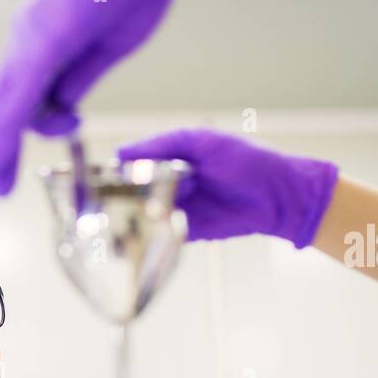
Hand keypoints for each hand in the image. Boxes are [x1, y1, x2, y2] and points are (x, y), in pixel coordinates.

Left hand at [0, 0, 218, 195]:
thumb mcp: (106, 49)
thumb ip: (80, 79)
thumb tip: (64, 109)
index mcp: (44, 38)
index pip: (19, 95)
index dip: (11, 133)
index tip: (5, 167)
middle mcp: (29, 34)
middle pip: (6, 101)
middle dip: (0, 147)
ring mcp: (34, 33)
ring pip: (8, 101)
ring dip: (2, 145)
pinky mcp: (48, 37)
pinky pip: (24, 90)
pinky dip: (10, 125)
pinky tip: (0, 151)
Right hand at [117, 128, 338, 247]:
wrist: (277, 197)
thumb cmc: (245, 161)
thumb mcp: (202, 142)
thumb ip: (163, 144)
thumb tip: (121, 153)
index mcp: (169, 159)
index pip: (131, 164)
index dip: (116, 170)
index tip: (100, 175)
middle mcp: (167, 185)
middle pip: (131, 192)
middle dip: (121, 196)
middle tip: (109, 199)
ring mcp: (174, 210)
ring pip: (142, 215)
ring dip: (136, 216)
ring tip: (134, 213)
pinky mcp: (184, 232)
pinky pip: (160, 235)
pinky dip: (153, 234)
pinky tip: (148, 230)